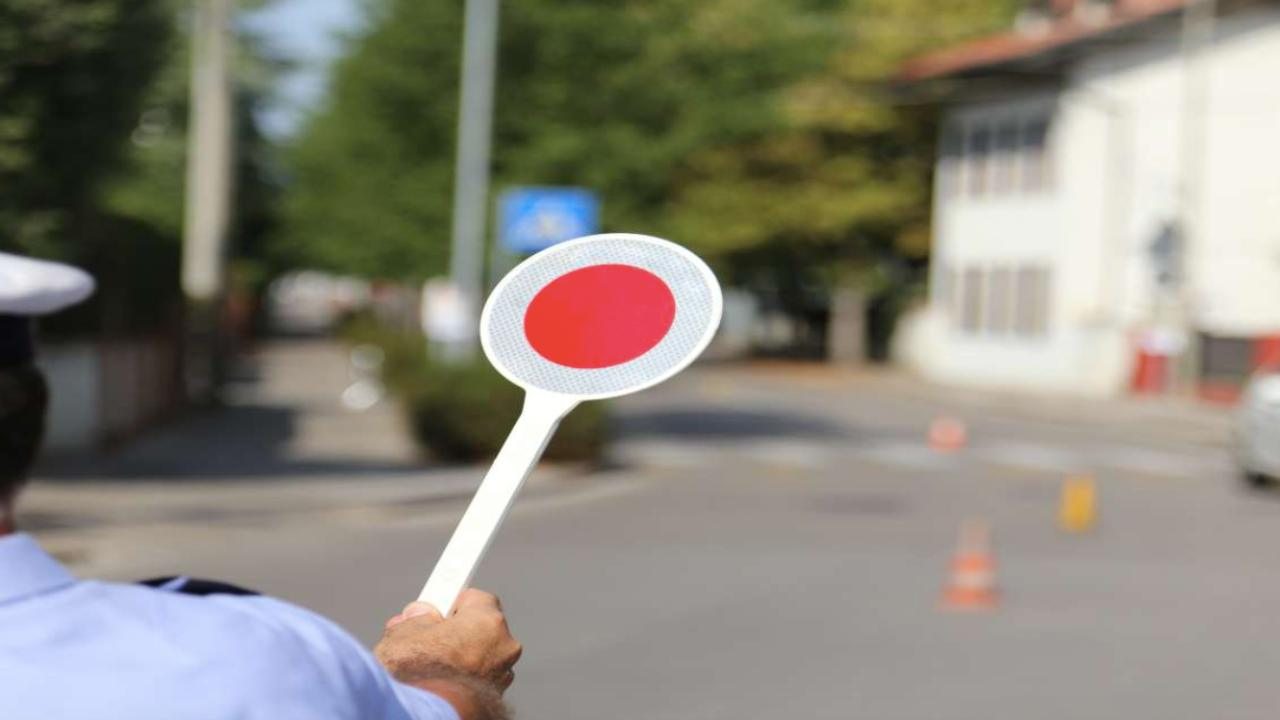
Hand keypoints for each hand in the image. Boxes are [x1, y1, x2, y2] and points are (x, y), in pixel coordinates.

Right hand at [375, 589, 522, 692]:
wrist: (423, 718)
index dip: (452, 601)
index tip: (440, 601)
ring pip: (479, 656)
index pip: (475, 597)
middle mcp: (504, 647)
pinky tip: (439, 684)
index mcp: (488, 621)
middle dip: (454, 630)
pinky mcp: (495, 700)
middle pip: (478, 627)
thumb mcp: (403, 634)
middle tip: (425, 637)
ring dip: (459, 658)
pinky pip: (477, 679)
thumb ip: (417, 619)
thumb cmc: (417, 676)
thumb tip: (419, 616)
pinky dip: (462, 679)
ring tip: (428, 667)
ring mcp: (502, 676)